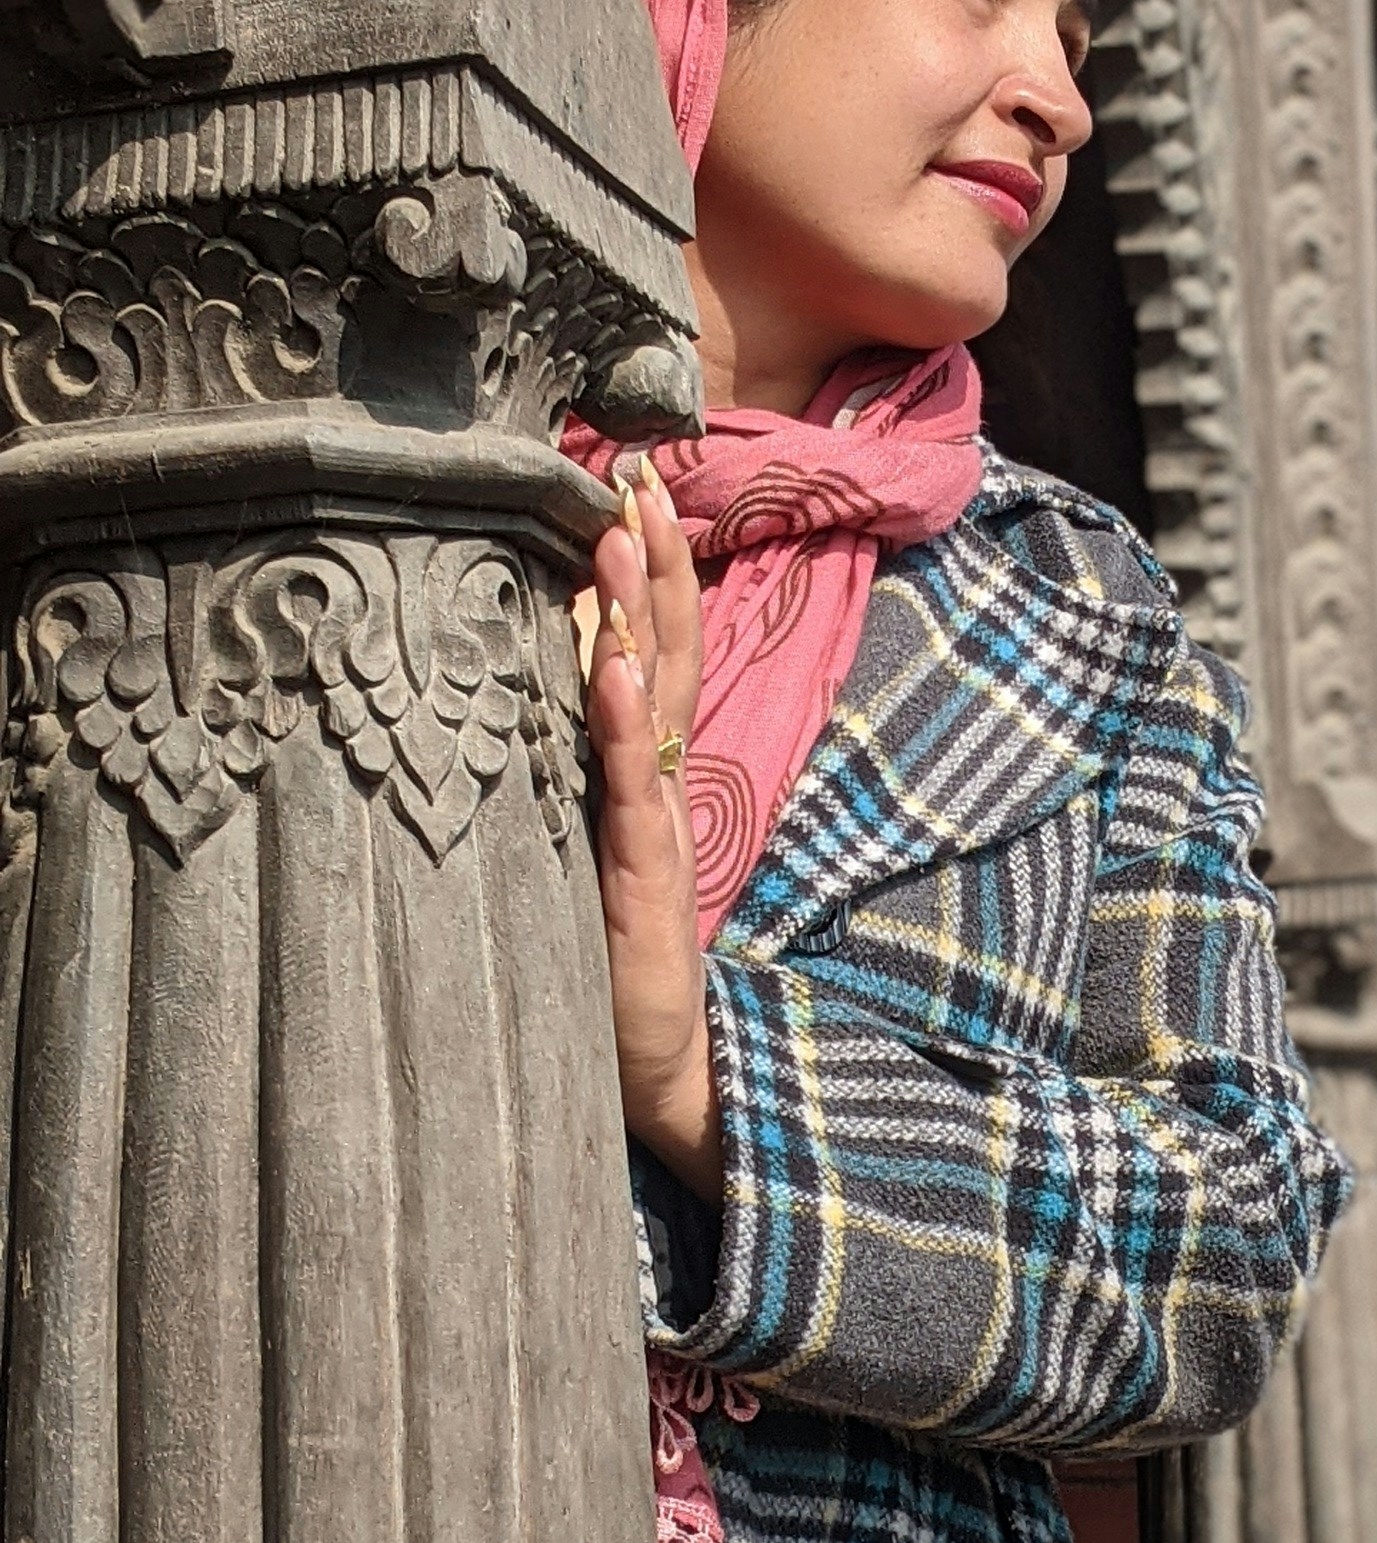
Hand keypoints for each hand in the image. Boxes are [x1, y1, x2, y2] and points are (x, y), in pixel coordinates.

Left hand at [583, 462, 721, 1203]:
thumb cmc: (607, 955)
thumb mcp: (585, 843)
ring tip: (622, 540)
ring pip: (658, 702)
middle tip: (637, 478)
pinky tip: (610, 670)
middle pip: (669, 651)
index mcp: (646, 770)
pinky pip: (630, 790)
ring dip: (641, 617)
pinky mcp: (641, 879)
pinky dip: (623, 725)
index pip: (657, 648)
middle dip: (656, 562)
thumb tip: (541, 688)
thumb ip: (576, 770)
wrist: (653, 1064)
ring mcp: (655, 826)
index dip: (653, 570)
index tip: (633, 487)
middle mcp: (659, 783)